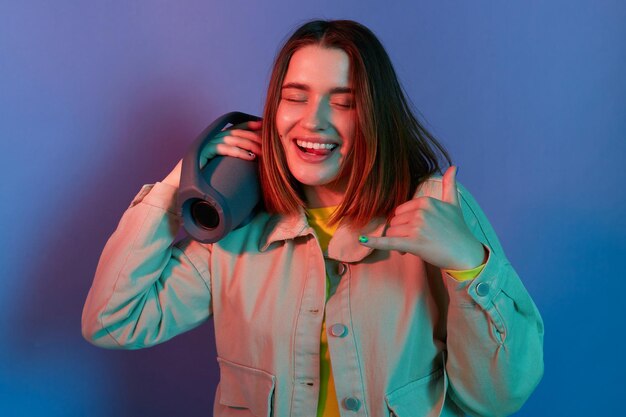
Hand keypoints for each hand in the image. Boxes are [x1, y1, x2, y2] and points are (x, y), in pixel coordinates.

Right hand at [162, 120, 262, 187]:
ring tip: (262, 152)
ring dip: (249, 144)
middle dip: (253, 135)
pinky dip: (238, 152)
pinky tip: (249, 157)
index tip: (263, 124)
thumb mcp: (220, 167)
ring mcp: (207, 144)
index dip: (249, 124)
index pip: (235, 127)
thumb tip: (251, 161)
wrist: (182, 186)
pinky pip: (224, 149)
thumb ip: (232, 161)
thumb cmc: (202, 179)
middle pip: (236, 132)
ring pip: (232, 139)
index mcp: (216, 139)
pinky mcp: (204, 152)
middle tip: (268, 142)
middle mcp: (212, 138)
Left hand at [359, 166, 485, 269]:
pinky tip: (361, 239)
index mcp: (426, 201)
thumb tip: (453, 167)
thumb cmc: (459, 230)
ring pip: (392, 233)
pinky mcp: (413, 243)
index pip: (400, 211)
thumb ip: (449, 185)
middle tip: (419, 240)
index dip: (406, 223)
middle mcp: (420, 212)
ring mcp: (417, 228)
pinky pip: (389, 242)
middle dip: (402, 233)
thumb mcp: (454, 204)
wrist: (466, 254)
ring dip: (400, 243)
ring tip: (416, 247)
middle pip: (395, 222)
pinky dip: (374, 242)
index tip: (420, 231)